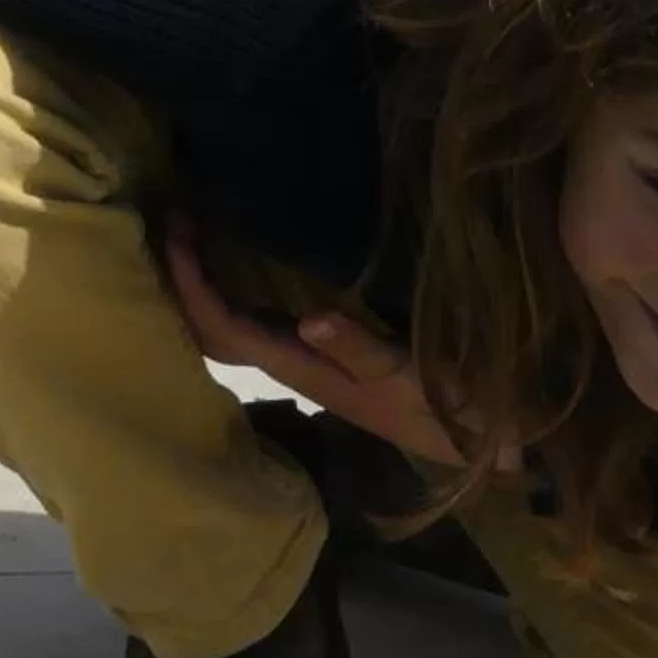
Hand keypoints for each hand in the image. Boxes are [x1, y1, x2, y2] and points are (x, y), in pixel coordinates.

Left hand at [164, 229, 516, 472]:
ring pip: (234, 326)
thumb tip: (308, 318)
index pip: (225, 326)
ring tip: (196, 232)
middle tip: (175, 220)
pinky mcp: (327, 356)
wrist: (483, 438)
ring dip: (208, 284)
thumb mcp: (412, 376)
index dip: (193, 283)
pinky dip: (239, 291)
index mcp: (303, 368)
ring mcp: (309, 362)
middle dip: (186, 279)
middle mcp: (294, 366)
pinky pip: (261, 322)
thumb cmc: (450, 407)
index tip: (176, 231)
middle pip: (215, 329)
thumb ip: (361, 349)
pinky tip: (243, 263)